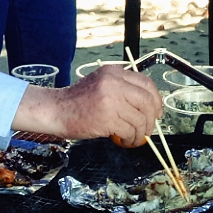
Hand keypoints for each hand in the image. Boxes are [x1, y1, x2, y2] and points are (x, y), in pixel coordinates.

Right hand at [17, 67, 161, 143]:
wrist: (56, 110)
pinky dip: (131, 139)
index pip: (146, 83)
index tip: (157, 112)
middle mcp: (114, 82)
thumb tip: (148, 106)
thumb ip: (122, 89)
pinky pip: (129, 130)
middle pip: (147, 101)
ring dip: (140, 133)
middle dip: (152, 119)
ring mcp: (111, 99)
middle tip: (148, 129)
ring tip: (134, 138)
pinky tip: (125, 141)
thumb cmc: (78, 101)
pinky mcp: (107, 117)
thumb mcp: (101, 84)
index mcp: (114, 72)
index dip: (156, 99)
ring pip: (140, 119)